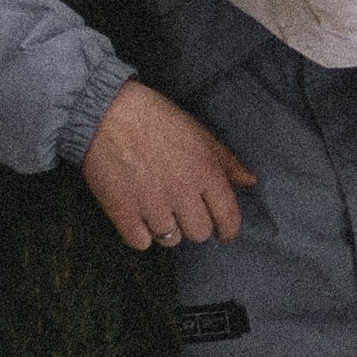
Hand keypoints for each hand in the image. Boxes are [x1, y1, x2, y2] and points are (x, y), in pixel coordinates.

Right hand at [80, 78, 254, 252]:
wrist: (106, 113)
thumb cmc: (156, 119)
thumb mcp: (200, 133)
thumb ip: (227, 161)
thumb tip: (250, 181)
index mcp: (206, 172)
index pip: (227, 216)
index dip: (229, 230)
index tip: (225, 235)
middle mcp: (182, 192)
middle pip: (199, 233)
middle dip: (195, 225)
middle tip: (184, 211)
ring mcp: (152, 205)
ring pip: (170, 240)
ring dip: (167, 228)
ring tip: (157, 207)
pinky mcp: (123, 212)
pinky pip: (141, 242)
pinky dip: (141, 234)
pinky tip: (138, 217)